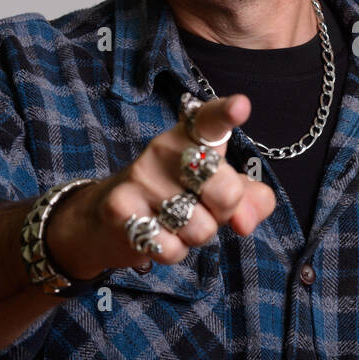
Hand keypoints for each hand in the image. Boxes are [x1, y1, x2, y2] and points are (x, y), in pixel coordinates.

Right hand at [47, 94, 276, 274]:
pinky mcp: (121, 209)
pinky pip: (173, 249)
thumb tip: (245, 223)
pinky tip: (156, 236)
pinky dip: (173, 251)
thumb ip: (250, 200)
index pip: (210, 121)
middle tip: (204, 206)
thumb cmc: (176, 198)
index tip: (240, 107)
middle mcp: (165, 150)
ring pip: (202, 228)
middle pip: (226, 191)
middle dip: (225, 212)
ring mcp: (141, 178)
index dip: (227, 114)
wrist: (108, 221)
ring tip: (175, 221)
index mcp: (191, 137)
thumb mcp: (218, 192)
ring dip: (196, 236)